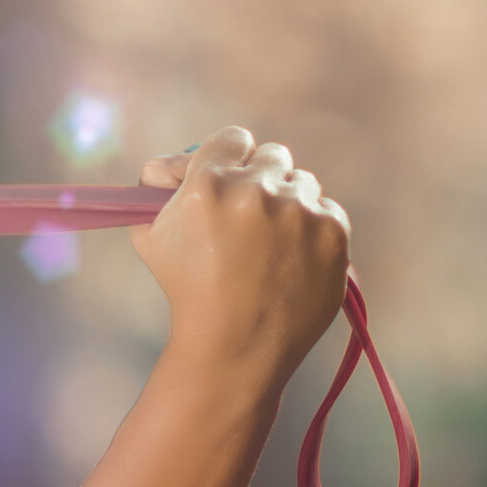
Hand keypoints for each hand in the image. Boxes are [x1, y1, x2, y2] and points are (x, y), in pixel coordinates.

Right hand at [131, 127, 349, 387]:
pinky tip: (290, 262)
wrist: (234, 346)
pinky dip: (311, 232)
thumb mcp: (153, 240)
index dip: (229, 158)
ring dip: (287, 206)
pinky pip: (326, 212)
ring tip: (270, 247)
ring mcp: (300, 210)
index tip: (227, 178)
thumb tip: (164, 166)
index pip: (231, 139)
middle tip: (248, 216)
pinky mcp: (333, 231)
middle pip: (271, 156)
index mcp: (208, 184)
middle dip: (260, 180)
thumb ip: (156, 193)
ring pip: (302, 184)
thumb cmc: (186, 292)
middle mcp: (257, 189)